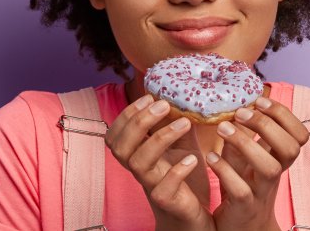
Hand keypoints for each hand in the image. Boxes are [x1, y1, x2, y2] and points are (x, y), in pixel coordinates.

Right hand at [104, 95, 214, 230]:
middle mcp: (140, 170)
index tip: (149, 97)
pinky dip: (177, 171)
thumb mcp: (183, 144)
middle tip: (163, 105)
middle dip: (139, 122)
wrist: (194, 216)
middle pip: (121, 147)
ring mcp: (151, 186)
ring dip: (160, 138)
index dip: (127, 115)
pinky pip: (162, 188)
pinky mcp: (167, 201)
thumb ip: (178, 121)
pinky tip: (192, 159)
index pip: (116, 134)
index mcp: (138, 154)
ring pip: (139, 163)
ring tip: (183, 123)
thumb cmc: (186, 177)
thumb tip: (183, 93)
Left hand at [206, 96, 309, 230]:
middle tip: (241, 113)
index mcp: (278, 159)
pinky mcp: (244, 208)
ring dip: (246, 144)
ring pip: (268, 168)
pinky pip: (241, 190)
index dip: (285, 115)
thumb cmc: (243, 187)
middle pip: (290, 148)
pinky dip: (225, 171)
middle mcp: (275, 174)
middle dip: (267, 125)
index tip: (260, 101)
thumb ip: (243, 136)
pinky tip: (211, 157)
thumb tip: (236, 105)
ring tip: (222, 129)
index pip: (299, 135)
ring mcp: (261, 192)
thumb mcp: (245, 159)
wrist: (242, 228)